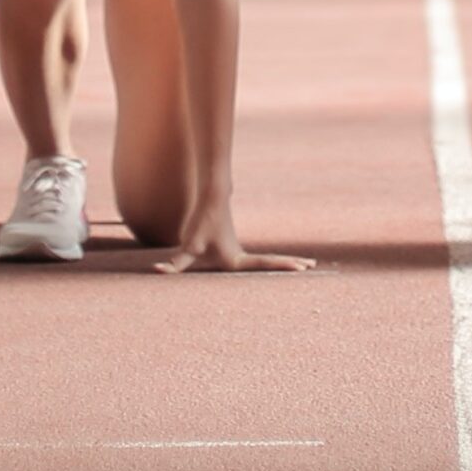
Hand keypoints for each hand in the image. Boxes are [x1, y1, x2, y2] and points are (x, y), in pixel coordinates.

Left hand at [154, 206, 315, 274]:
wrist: (210, 198)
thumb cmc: (200, 223)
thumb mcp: (188, 246)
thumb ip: (176, 264)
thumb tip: (159, 272)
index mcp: (235, 259)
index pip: (264, 265)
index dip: (283, 266)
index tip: (302, 267)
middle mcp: (240, 255)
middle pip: (271, 263)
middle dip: (290, 265)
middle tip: (313, 266)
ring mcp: (238, 250)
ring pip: (266, 260)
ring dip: (284, 263)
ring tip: (304, 265)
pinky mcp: (232, 246)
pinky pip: (257, 258)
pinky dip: (272, 261)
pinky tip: (276, 264)